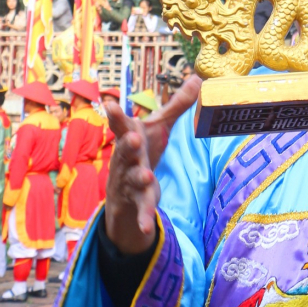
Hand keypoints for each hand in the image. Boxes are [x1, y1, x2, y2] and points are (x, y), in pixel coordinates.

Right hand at [103, 77, 200, 254]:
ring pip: (132, 178)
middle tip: (133, 138)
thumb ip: (177, 105)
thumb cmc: (141, 152)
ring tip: (147, 176)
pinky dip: (143, 218)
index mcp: (129, 137)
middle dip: (128, 145)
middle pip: (124, 150)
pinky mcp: (136, 201)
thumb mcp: (158, 128)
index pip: (120, 124)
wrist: (122, 192)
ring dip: (139, 177)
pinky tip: (146, 228)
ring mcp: (128, 181)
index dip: (115, 114)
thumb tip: (198, 78)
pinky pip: (140, 209)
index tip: (109, 103)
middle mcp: (125, 158)